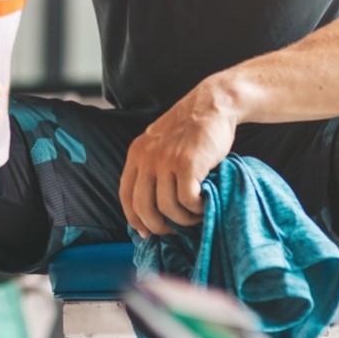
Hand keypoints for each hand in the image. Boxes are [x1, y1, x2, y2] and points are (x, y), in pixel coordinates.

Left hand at [119, 81, 237, 237]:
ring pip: (167, 207)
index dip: (135, 219)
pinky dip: (197, 209)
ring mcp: (166, 160)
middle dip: (158, 226)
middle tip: (174, 231)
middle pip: (142, 207)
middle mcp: (147, 157)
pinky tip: (205, 202)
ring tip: (195, 213)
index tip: (146, 233)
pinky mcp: (187, 164)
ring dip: (183, 219)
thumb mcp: (160, 144)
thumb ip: (152, 167)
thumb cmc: (191, 129)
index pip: (125, 196)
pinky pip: (188, 200)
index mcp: (137, 153)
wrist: (212, 104)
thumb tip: (150, 206)